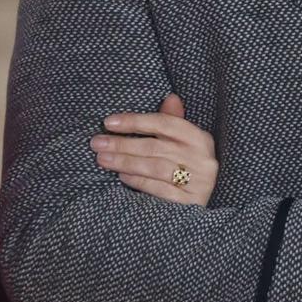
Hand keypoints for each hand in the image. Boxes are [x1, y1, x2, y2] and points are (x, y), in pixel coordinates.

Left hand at [90, 95, 217, 205]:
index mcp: (199, 138)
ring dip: (125, 162)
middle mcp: (202, 158)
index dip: (135, 121)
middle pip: (155, 147)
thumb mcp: (186, 143)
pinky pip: (159, 189)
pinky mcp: (189, 202)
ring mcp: (197, 182)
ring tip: (103, 159)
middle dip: (122, 144)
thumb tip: (171, 97)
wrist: (205, 203)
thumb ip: (174, 122)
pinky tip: (122, 176)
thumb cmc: (190, 166)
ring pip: (155, 168)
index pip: (164, 123)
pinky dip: (138, 181)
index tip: (109, 123)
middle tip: (97, 143)